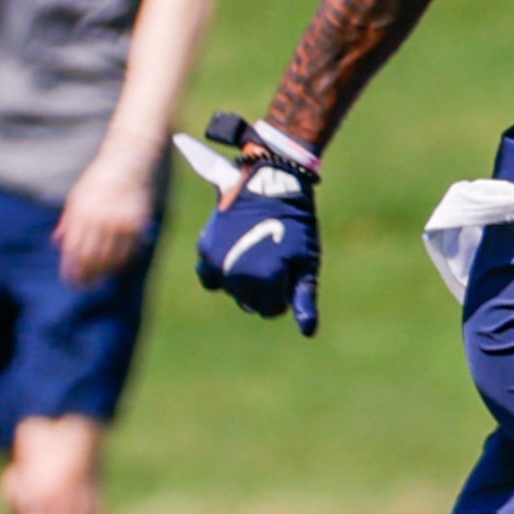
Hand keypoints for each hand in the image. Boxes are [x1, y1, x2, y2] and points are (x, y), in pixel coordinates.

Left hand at [55, 155, 157, 286]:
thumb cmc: (98, 180)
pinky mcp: (136, 224)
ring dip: (103, 272)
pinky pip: (128, 251)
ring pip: (111, 258)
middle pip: (91, 258)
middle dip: (86, 275)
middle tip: (83, 285)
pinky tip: (115, 267)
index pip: (74, 249)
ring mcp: (120, 223)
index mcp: (82, 213)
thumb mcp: (77, 196)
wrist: (127, 164)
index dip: (71, 268)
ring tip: (98, 280)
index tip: (69, 279)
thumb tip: (57, 241)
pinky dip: (121, 262)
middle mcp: (100, 220)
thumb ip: (68, 220)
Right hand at [195, 150, 320, 335]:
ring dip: (241, 279)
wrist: (271, 181)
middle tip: (273, 257)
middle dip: (262, 288)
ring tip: (256, 251)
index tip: (289, 270)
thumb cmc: (296, 224)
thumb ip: (304, 299)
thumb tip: (308, 332)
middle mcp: (235, 275)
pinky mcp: (205, 248)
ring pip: (230, 289)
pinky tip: (236, 252)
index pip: (271, 309)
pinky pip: (210, 275)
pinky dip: (222, 270)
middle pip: (248, 301)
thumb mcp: (306, 262)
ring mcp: (217, 262)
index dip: (283, 293)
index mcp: (264, 281)